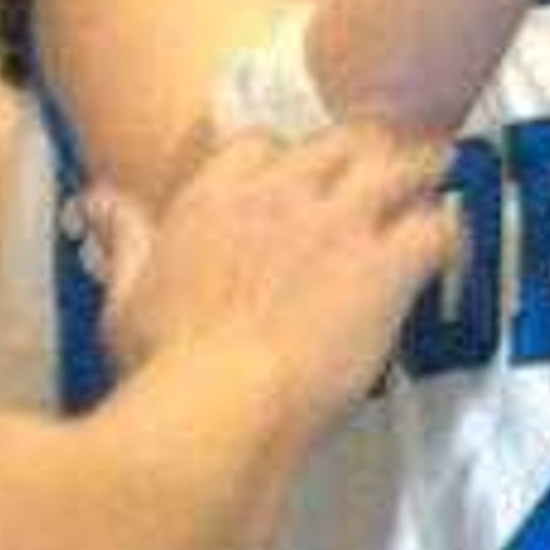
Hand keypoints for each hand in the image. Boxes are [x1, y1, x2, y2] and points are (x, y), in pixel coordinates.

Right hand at [91, 127, 457, 432]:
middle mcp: (285, 194)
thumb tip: (102, 198)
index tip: (298, 181)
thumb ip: (128, 239)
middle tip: (382, 175)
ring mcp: (343, 223)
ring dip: (421, 174)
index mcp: (217, 199)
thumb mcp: (126, 298)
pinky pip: (438, 227)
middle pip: (345, 141)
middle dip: (366, 153)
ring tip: (434, 182)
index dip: (286, 160)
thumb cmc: (162, 366)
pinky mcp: (388, 263)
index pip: (261, 143)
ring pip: (404, 166)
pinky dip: (447, 235)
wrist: (217, 408)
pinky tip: (445, 250)